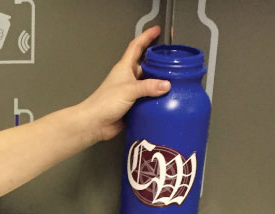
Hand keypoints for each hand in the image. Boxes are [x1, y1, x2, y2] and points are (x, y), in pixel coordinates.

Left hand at [82, 25, 170, 141]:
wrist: (95, 123)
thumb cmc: (107, 101)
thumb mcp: (129, 90)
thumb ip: (148, 87)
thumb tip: (168, 85)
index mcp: (125, 67)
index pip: (136, 47)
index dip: (146, 37)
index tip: (157, 29)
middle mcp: (129, 77)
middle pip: (146, 65)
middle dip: (159, 61)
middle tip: (177, 59)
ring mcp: (131, 91)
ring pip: (149, 82)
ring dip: (161, 81)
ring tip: (180, 79)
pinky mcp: (134, 105)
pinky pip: (149, 98)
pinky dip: (158, 97)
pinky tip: (171, 98)